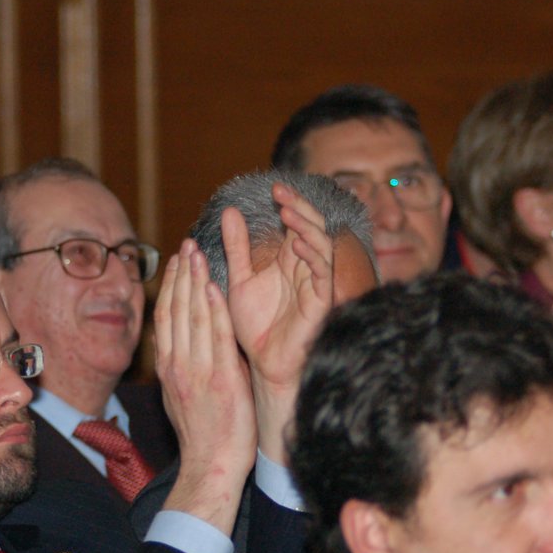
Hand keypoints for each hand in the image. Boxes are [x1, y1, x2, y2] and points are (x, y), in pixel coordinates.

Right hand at [154, 240, 255, 532]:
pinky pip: (216, 337)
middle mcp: (178, 365)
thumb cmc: (205, 437)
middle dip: (181, 274)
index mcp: (169, 368)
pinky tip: (213, 287)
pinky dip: (214, 310)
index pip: (167, 317)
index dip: (171, 286)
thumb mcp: (183, 398)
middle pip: (177, 310)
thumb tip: (191, 345)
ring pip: (193, 317)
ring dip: (195, 281)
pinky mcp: (220, 379)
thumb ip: (187, 367)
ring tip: (198, 253)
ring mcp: (197, 371)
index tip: (177, 261)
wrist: (211, 466)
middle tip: (186, 244)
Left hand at [222, 182, 334, 393]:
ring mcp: (316, 283)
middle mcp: (306, 267)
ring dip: (306, 227)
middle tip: (281, 192)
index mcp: (290, 259)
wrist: (263, 363)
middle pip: (313, 226)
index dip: (290, 203)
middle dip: (300, 207)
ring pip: (321, 245)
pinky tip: (297, 244)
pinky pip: (323, 274)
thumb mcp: (239, 279)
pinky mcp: (320, 301)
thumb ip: (237, 247)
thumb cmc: (255, 325)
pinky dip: (312, 256)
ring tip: (288, 213)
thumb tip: (229, 210)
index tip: (274, 188)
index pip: (297, 222)